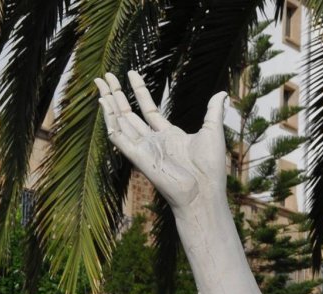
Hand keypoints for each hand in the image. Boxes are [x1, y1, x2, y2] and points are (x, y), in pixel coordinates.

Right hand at [96, 71, 227, 210]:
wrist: (204, 191)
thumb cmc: (210, 168)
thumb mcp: (213, 131)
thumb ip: (213, 111)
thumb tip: (222, 93)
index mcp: (170, 135)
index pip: (149, 109)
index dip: (139, 91)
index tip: (131, 73)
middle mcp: (154, 141)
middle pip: (129, 113)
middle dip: (117, 94)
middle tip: (105, 74)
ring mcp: (144, 148)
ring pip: (120, 121)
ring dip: (109, 103)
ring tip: (99, 84)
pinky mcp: (138, 157)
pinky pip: (119, 137)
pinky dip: (110, 122)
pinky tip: (104, 106)